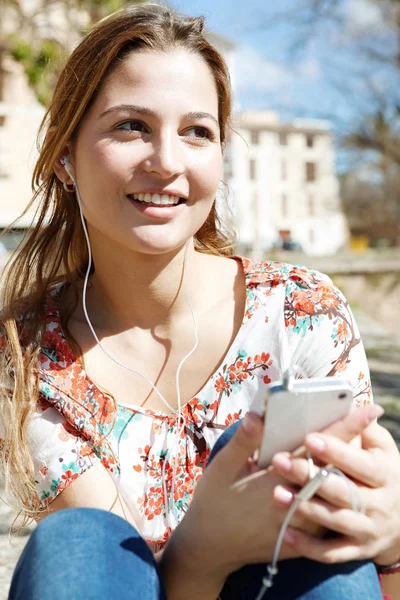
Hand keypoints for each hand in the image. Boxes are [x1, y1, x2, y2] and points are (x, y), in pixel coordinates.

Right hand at [160, 403, 384, 599]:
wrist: (210, 546)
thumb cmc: (214, 500)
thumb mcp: (222, 466)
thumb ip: (245, 441)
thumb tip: (260, 414)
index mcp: (276, 478)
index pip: (318, 448)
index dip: (345, 427)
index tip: (368, 410)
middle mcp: (294, 502)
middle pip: (334, 470)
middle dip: (353, 446)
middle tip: (368, 424)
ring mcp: (299, 524)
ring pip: (334, 497)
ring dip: (347, 473)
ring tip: (357, 451)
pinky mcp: (299, 539)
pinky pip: (326, 520)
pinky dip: (336, 500)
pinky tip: (339, 484)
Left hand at [272, 404, 399, 565]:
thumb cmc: (382, 473)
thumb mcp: (383, 450)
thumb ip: (367, 430)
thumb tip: (358, 407)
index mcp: (385, 475)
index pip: (360, 463)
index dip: (336, 451)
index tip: (308, 438)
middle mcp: (380, 504)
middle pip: (342, 491)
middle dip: (309, 476)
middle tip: (279, 461)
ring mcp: (369, 530)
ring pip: (335, 521)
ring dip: (305, 508)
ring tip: (276, 494)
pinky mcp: (358, 551)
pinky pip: (332, 553)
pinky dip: (308, 547)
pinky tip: (284, 532)